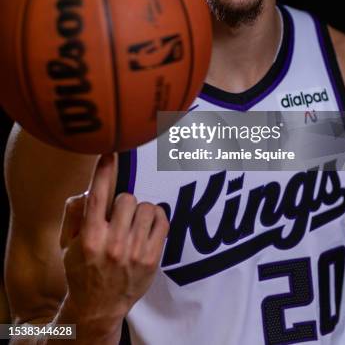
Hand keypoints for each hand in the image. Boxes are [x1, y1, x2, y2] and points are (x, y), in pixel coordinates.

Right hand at [59, 154, 168, 334]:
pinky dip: (156, 219)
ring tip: (133, 225)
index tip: (109, 152)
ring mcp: (134, 252)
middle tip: (119, 217)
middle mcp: (112, 244)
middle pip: (127, 198)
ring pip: (146, 207)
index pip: (97, 197)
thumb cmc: (82, 270)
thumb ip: (74, 213)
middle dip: (123, 203)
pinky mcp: (151, 259)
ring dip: (140, 211)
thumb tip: (88, 190)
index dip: (103, 171)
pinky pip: (162, 221)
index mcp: (88, 237)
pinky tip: (147, 228)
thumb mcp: (67, 244)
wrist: (98, 308)